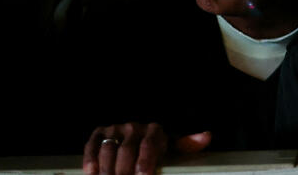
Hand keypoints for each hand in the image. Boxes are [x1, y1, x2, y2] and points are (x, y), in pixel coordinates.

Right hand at [82, 122, 210, 174]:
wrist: (138, 136)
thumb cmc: (158, 148)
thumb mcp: (173, 148)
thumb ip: (187, 144)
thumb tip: (206, 136)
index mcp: (155, 131)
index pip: (149, 145)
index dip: (145, 162)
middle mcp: (135, 127)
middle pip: (127, 151)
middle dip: (124, 171)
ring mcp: (116, 129)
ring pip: (108, 149)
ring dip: (107, 169)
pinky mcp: (99, 133)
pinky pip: (92, 145)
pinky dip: (90, 160)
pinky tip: (92, 173)